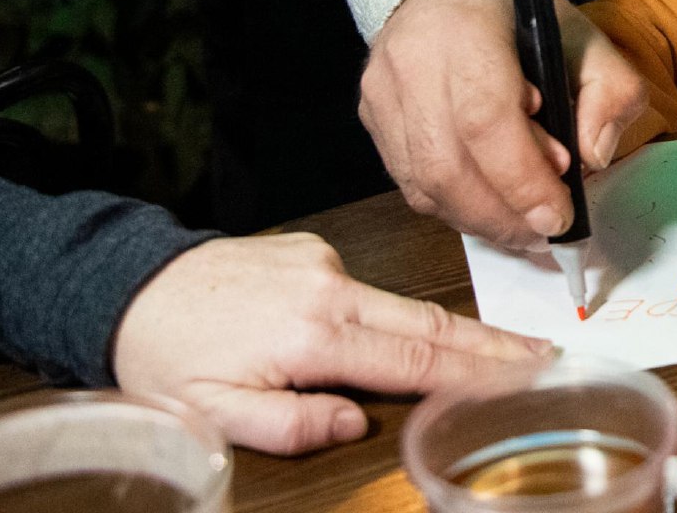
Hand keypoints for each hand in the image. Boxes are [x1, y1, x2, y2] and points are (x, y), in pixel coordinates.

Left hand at [112, 233, 550, 454]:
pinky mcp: (313, 252)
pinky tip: (390, 336)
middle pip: (431, 323)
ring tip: (501, 350)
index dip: (479, 372)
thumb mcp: (212, 414)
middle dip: (494, 343)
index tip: (531, 374)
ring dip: (453, 331)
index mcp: (314, 335)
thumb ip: (289, 425)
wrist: (126, 286)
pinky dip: (389, 316)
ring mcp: (324, 264)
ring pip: (404, 306)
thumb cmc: (164, 357)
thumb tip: (355, 425)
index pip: (417, 360)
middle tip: (550, 355)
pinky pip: (365, 291)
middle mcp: (331, 290)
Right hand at [360, 0, 648, 249]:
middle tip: (545, 233)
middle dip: (503, 214)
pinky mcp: (372, 118)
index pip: (485, 118)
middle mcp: (413, 60)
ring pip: (423, 184)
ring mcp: (384, 92)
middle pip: (447, 165)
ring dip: (480, 220)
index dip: (521, 178)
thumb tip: (593, 157)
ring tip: (523, 228)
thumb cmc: (519, 19)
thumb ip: (610, 92)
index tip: (558, 215)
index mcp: (468, 29)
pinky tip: (490, 208)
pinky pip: (409, 183)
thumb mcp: (585, 38)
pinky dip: (454, 208)